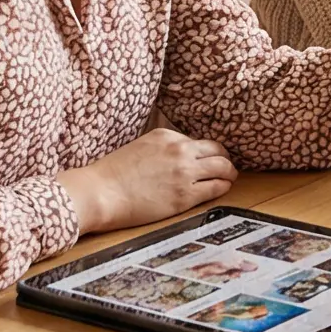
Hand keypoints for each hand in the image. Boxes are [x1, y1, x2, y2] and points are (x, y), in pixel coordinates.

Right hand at [57, 128, 236, 233]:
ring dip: (229, 173)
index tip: (207, 160)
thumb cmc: (112, 174)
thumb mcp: (141, 147)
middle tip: (226, 168)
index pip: (198, 142)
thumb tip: (177, 156)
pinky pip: (216, 188)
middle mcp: (180, 150)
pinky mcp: (185, 195)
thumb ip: (162, 148)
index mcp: (167, 135)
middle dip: (224, 159)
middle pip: (217, 150)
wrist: (101, 192)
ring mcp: (185, 172)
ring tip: (229, 178)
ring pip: (223, 168)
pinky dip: (223, 187)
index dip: (205, 152)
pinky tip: (221, 189)